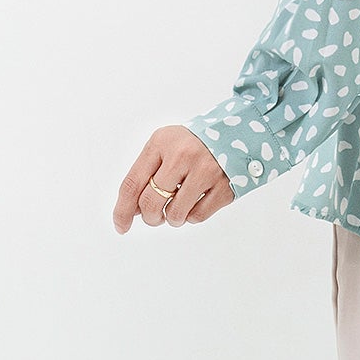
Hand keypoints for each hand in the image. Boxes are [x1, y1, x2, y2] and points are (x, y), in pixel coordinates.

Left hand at [113, 125, 234, 231]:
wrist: (237, 133)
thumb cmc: (194, 143)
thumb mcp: (166, 146)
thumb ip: (146, 173)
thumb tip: (133, 210)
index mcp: (161, 143)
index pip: (132, 183)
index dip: (122, 210)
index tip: (121, 226)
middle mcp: (182, 156)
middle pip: (150, 203)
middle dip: (150, 217)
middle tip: (155, 217)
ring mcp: (205, 171)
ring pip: (174, 215)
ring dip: (172, 218)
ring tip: (179, 206)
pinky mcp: (224, 187)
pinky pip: (197, 216)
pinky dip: (192, 216)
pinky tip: (196, 202)